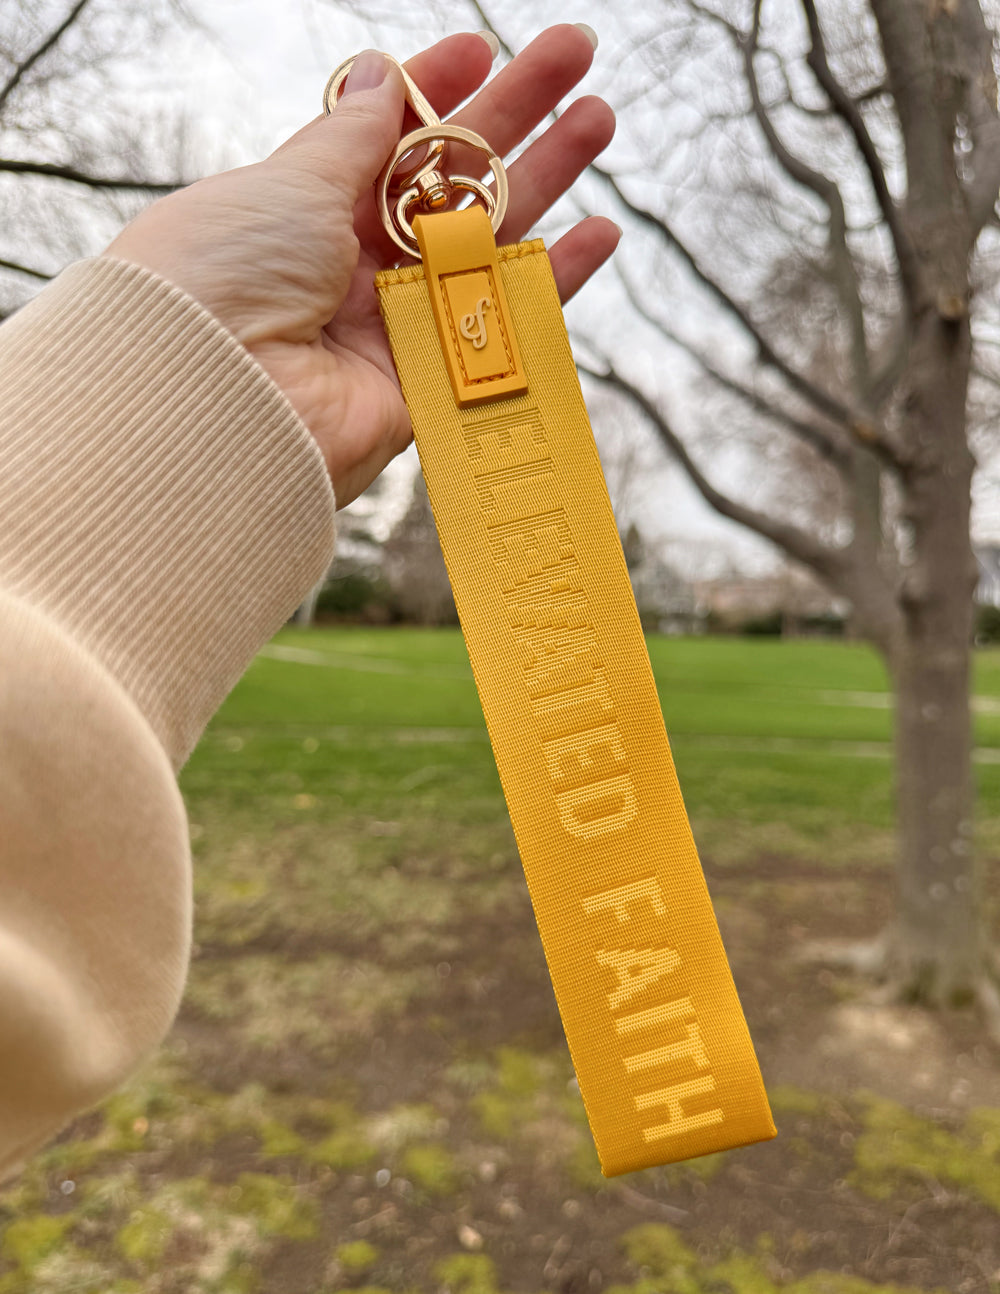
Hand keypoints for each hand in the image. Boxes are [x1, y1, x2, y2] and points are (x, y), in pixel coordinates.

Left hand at [102, 26, 617, 507]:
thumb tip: (382, 74)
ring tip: (598, 117)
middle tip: (574, 53)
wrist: (212, 400)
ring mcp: (396, 322)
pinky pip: (504, 324)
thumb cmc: (224, 276)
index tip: (481, 48)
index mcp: (308, 209)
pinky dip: (553, 282)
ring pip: (488, 241)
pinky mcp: (430, 382)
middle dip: (514, 114)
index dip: (436, 90)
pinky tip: (600, 234)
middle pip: (450, 179)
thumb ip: (350, 136)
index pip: (387, 140)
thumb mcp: (287, 182)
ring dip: (546, 180)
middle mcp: (353, 265)